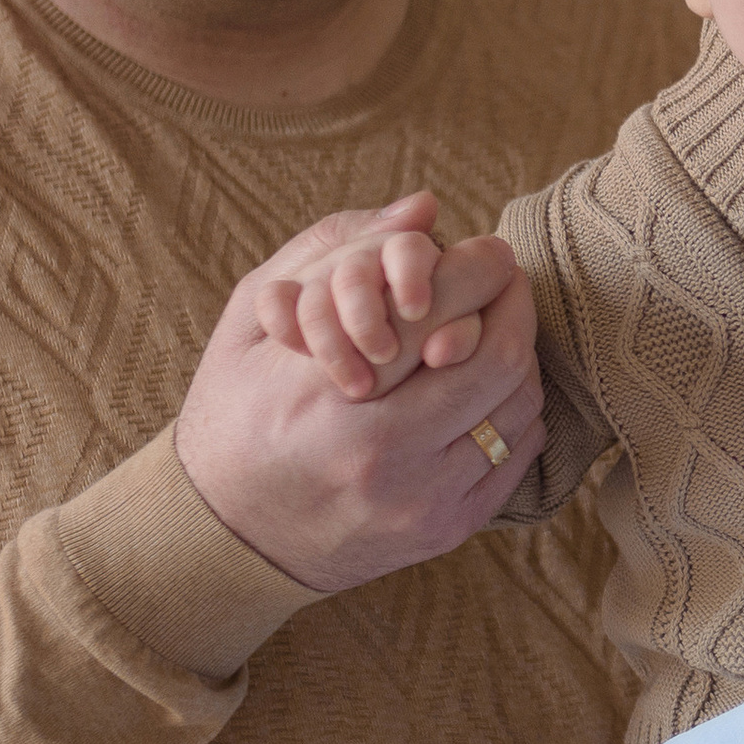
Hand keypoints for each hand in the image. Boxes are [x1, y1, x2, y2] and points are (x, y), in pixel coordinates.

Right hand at [176, 192, 544, 593]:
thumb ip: (331, 253)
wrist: (224, 536)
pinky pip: (516, 458)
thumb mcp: (254, 323)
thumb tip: (426, 207)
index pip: (444, 310)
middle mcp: (384, 452)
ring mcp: (421, 499)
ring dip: (519, 361)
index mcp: (330, 393)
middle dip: (513, 308)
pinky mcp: (445, 530)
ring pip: (518, 409)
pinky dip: (516, 415)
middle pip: (499, 359)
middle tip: (503, 286)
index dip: (480, 269)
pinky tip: (488, 394)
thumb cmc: (234, 415)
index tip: (484, 255)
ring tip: (495, 335)